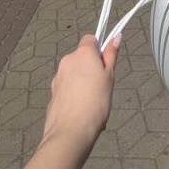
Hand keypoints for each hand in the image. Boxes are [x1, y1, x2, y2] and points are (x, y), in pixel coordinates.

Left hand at [40, 34, 119, 161]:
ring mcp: (57, 78)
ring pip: (75, 76)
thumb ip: (111, 56)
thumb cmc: (96, 102)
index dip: (99, 49)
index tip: (106, 64)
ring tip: (94, 105)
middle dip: (91, 69)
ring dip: (84, 84)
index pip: (90, 39)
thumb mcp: (109, 77)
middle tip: (103, 87)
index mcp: (82, 54)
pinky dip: (75, 96)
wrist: (70, 132)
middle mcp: (67, 61)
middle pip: (82, 59)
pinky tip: (83, 113)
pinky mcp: (52, 94)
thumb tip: (116, 36)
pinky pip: (68, 90)